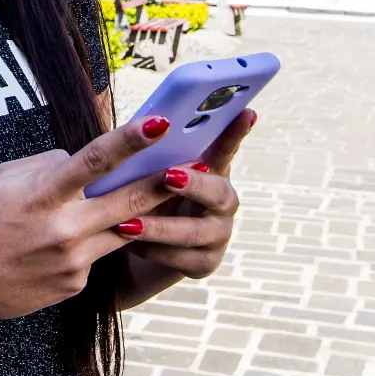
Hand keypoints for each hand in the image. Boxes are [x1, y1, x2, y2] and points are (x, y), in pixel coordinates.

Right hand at [0, 115, 177, 330]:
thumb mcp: (5, 178)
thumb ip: (48, 166)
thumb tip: (79, 161)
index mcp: (43, 194)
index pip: (94, 160)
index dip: (130, 140)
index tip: (160, 122)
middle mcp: (64, 229)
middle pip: (128, 200)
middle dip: (165, 180)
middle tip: (197, 164)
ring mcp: (73, 261)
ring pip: (122, 229)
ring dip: (144, 212)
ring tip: (164, 193)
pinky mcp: (76, 284)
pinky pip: (97, 254)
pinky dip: (93, 240)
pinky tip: (70, 240)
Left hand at [116, 108, 255, 279]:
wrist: (135, 247)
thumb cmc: (139, 195)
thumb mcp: (143, 172)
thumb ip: (152, 155)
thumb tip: (144, 129)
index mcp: (209, 171)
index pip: (225, 147)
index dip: (237, 132)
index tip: (247, 112)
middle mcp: (221, 202)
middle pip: (220, 193)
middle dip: (194, 184)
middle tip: (168, 176)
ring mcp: (217, 234)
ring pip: (195, 232)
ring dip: (160, 227)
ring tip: (127, 223)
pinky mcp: (204, 263)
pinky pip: (181, 259)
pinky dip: (153, 251)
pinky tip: (129, 245)